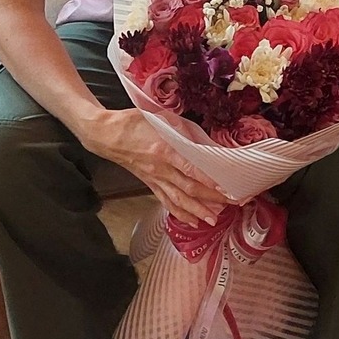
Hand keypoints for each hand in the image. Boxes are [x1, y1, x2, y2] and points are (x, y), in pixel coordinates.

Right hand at [79, 109, 228, 226]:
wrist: (108, 135)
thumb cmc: (135, 123)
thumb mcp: (162, 118)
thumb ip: (184, 129)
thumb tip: (203, 141)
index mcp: (165, 150)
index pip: (191, 169)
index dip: (208, 180)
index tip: (225, 188)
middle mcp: (161, 169)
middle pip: (188, 188)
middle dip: (210, 199)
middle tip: (230, 205)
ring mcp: (154, 179)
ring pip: (178, 200)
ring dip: (196, 211)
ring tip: (212, 220)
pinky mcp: (149, 184)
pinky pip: (166, 202)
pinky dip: (179, 213)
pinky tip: (191, 220)